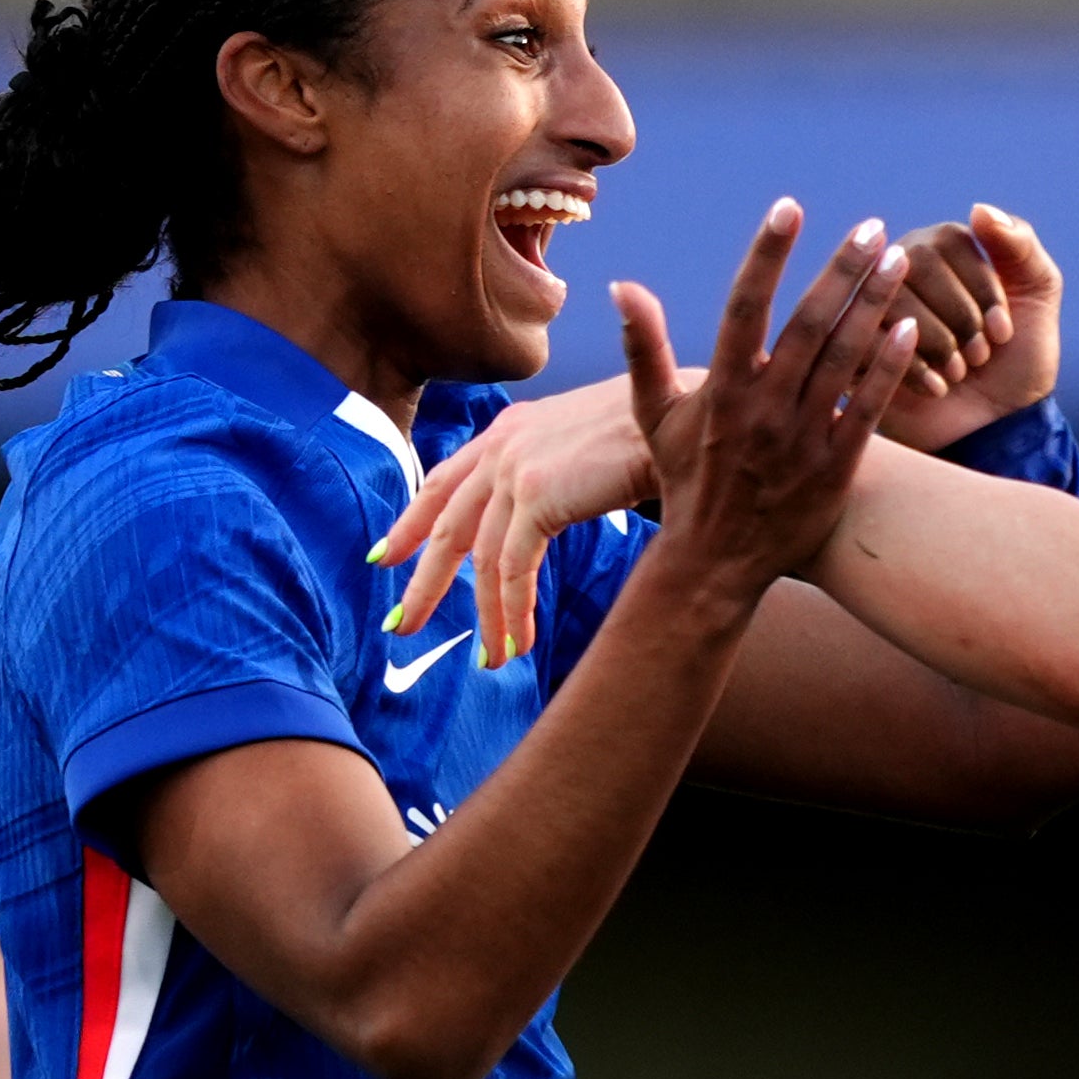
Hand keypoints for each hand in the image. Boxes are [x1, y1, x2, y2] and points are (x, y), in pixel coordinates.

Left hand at [374, 374, 682, 662]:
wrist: (691, 417)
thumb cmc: (658, 433)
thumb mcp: (589, 448)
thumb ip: (556, 475)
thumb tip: (546, 513)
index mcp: (510, 431)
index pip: (445, 482)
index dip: (412, 522)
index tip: (387, 556)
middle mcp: (502, 445)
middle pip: (446, 524)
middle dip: (424, 580)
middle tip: (403, 624)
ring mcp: (515, 468)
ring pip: (480, 559)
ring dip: (487, 617)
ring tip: (490, 661)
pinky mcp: (536, 496)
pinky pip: (512, 570)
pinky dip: (513, 613)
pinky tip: (517, 645)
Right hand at [620, 200, 928, 603]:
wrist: (716, 563)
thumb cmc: (687, 481)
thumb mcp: (656, 417)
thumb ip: (643, 348)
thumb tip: (621, 285)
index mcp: (721, 388)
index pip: (745, 305)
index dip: (767, 254)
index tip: (789, 207)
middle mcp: (763, 408)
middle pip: (809, 323)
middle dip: (843, 269)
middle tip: (873, 226)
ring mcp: (802, 438)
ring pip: (845, 359)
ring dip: (875, 306)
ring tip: (899, 260)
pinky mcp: (835, 468)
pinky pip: (868, 409)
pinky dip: (888, 368)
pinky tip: (909, 329)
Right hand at [879, 206, 1063, 451]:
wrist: (998, 428)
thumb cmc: (1018, 359)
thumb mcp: (1038, 295)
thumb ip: (1020, 245)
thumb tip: (978, 209)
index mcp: (939, 247)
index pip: (950, 241)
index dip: (983, 287)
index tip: (1005, 330)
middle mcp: (899, 270)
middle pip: (916, 266)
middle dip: (960, 317)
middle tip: (980, 355)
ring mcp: (873, 312)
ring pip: (893, 303)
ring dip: (940, 344)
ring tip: (961, 372)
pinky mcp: (856, 354)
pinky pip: (870, 345)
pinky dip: (915, 371)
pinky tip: (938, 388)